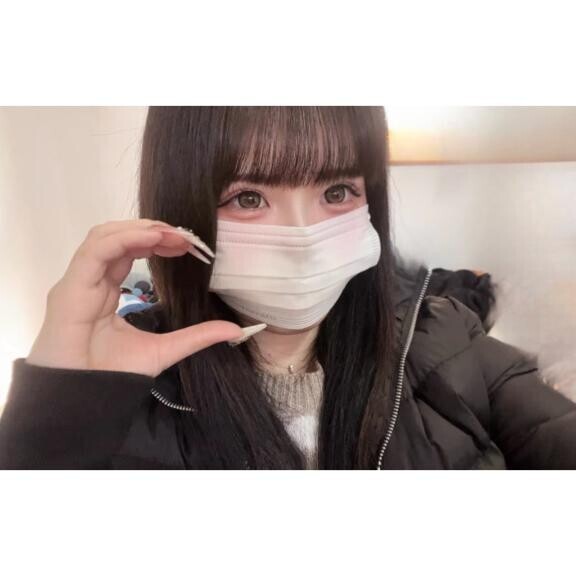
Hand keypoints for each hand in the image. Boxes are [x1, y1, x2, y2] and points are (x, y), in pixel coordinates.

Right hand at [26, 219, 245, 377]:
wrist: (84, 400)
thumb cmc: (114, 375)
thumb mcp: (166, 349)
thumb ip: (197, 336)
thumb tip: (235, 330)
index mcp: (106, 290)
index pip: (129, 252)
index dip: (156, 242)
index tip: (187, 244)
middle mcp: (91, 281)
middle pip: (117, 238)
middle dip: (152, 231)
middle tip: (184, 236)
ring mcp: (79, 282)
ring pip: (104, 237)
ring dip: (139, 229)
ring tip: (170, 234)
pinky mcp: (70, 288)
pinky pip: (95, 252)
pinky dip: (124, 239)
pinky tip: (151, 239)